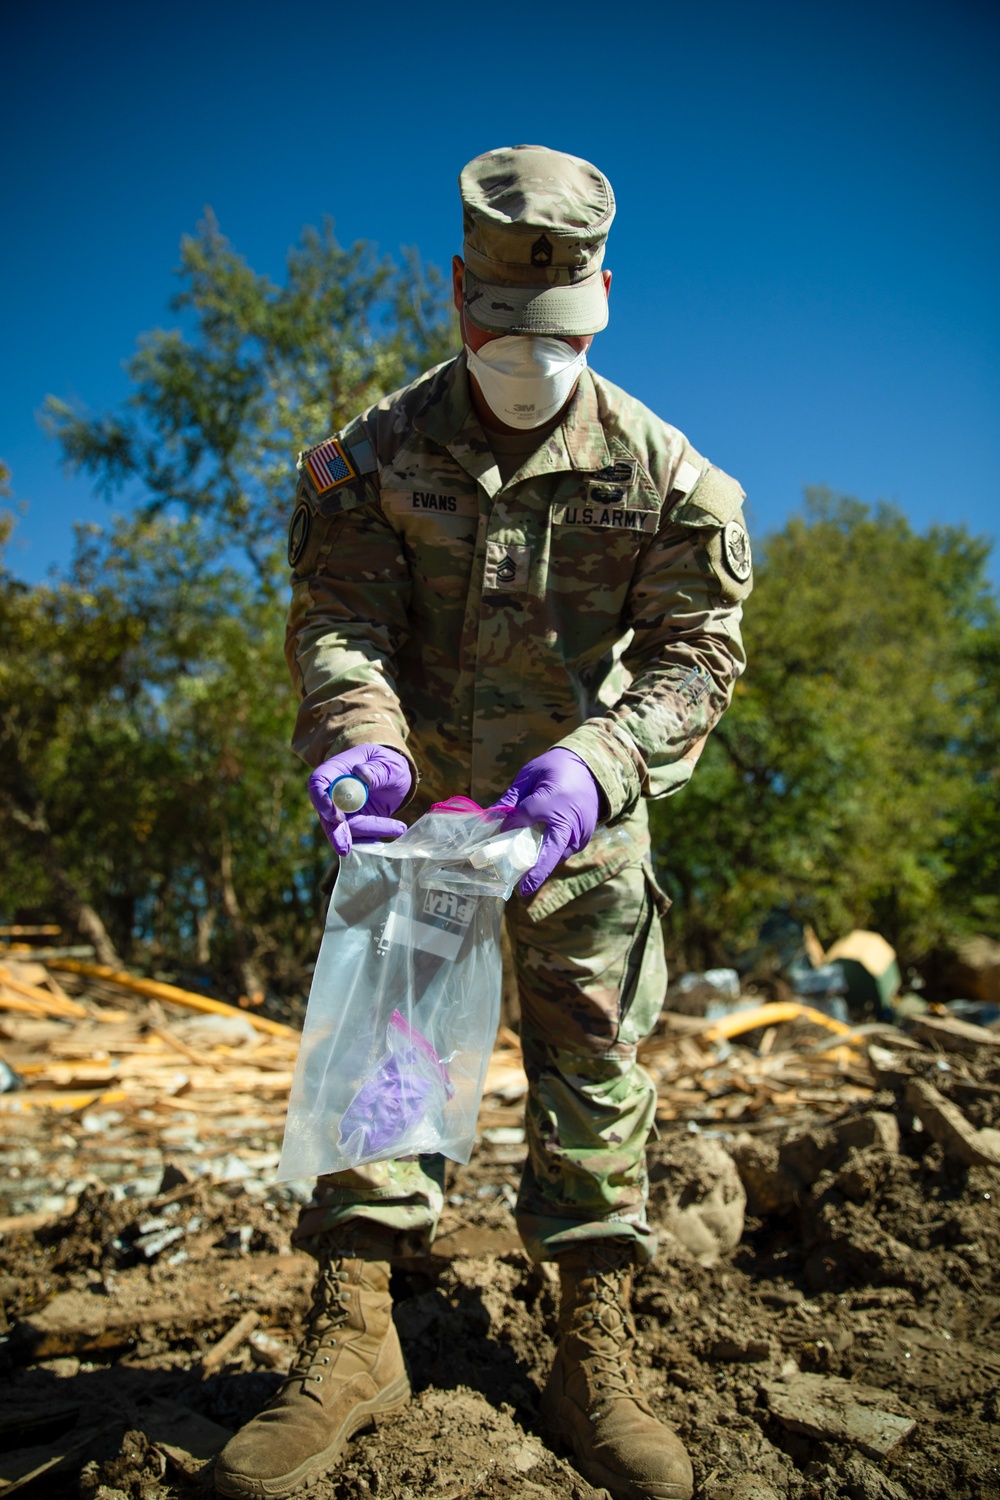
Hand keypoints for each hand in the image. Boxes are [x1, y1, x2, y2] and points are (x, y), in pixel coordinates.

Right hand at [308, 744, 410, 856]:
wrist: (392, 775)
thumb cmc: (386, 763)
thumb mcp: (387, 763)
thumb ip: (376, 770)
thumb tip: (362, 776)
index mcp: (335, 771)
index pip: (318, 783)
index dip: (322, 801)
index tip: (337, 817)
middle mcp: (333, 794)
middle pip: (326, 815)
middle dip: (335, 833)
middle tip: (344, 849)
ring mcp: (342, 811)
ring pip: (346, 829)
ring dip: (368, 832)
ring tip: (397, 827)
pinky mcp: (354, 823)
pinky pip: (359, 836)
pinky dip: (373, 837)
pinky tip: (393, 829)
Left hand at [488, 748, 599, 895]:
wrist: (591, 768)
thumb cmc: (556, 769)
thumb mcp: (530, 775)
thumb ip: (513, 797)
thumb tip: (492, 816)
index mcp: (555, 800)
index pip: (527, 817)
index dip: (511, 825)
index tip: (497, 831)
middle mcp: (570, 822)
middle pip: (550, 854)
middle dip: (535, 874)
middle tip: (522, 889)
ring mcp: (580, 833)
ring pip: (557, 857)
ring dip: (541, 865)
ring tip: (523, 872)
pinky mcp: (584, 839)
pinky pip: (564, 853)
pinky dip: (550, 857)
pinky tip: (536, 857)